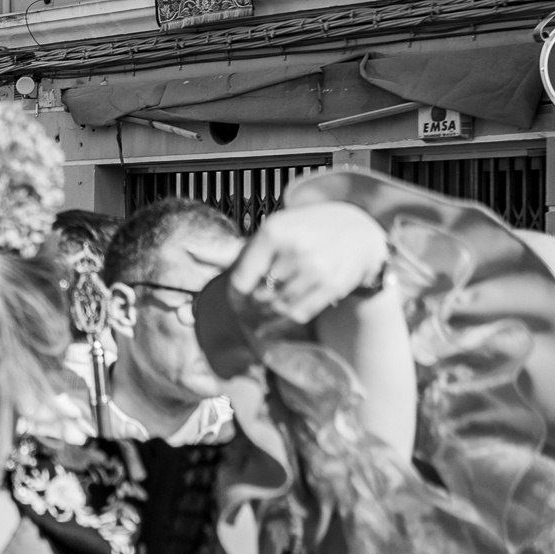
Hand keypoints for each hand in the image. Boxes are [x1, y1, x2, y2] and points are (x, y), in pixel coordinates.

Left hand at [226, 201, 390, 327]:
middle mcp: (295, 251)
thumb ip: (243, 250)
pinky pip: (298, 315)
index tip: (235, 298)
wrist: (357, 230)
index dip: (234, 294)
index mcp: (273, 233)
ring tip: (266, 310)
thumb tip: (197, 256)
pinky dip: (283, 323)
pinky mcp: (332, 287)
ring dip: (268, 313)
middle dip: (252, 304)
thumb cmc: (308, 230)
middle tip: (251, 306)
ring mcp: (315, 270)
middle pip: (258, 295)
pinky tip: (274, 325)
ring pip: (277, 307)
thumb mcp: (275, 228)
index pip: (241, 279)